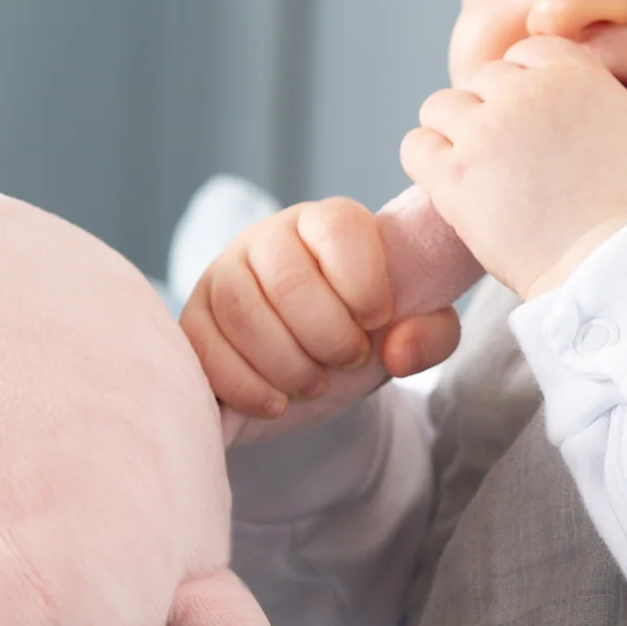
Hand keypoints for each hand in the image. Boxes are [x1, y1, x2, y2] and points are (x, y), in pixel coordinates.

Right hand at [182, 198, 461, 420]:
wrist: (318, 356)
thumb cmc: (367, 330)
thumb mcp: (415, 328)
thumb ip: (431, 333)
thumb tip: (397, 351)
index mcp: (329, 222)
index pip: (338, 228)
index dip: (364, 284)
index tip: (377, 322)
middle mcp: (271, 236)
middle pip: (287, 279)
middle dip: (327, 337)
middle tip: (348, 362)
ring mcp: (225, 273)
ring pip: (242, 311)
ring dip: (286, 364)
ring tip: (314, 386)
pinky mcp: (195, 317)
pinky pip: (202, 346)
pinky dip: (243, 385)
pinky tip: (276, 403)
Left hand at [401, 37, 626, 297]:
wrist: (615, 263)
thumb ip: (621, 105)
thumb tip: (605, 101)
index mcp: (574, 75)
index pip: (529, 52)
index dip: (528, 83)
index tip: (534, 117)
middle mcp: (524, 92)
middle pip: (485, 80)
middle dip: (494, 110)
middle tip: (509, 153)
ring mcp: (485, 132)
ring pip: (441, 107)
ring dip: (455, 131)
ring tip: (475, 167)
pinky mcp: (454, 176)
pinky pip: (415, 146)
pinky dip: (428, 159)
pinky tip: (450, 182)